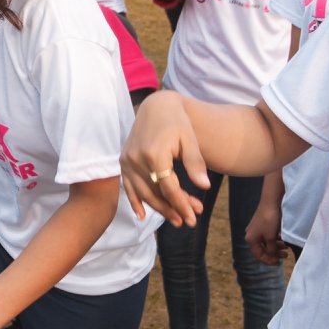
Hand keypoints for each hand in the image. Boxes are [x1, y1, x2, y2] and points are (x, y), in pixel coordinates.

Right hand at [119, 91, 207, 227]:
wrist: (156, 106)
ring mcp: (127, 160)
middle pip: (155, 192)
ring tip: (175, 219)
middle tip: (188, 222)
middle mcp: (137, 159)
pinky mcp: (123, 160)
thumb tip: (204, 186)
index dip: (182, 204)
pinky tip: (142, 215)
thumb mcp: (190, 140)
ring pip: (142, 192)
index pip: (169, 187)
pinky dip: (134, 200)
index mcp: (154, 154)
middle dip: (172, 209)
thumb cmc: (177, 122)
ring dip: (158, 208)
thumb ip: (195, 163)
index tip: (194, 216)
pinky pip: (128, 185)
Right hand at [246, 202, 288, 265]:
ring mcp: (257, 230)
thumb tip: (272, 256)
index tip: (279, 263)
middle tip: (285, 256)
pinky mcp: (262, 225)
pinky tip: (283, 240)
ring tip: (286, 248)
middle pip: (263, 250)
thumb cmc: (270, 220)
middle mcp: (251, 235)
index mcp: (251, 239)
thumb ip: (271, 250)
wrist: (271, 202)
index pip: (259, 255)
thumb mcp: (271, 237)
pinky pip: (268, 237)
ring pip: (266, 243)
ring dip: (276, 247)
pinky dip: (276, 240)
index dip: (269, 261)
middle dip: (274, 254)